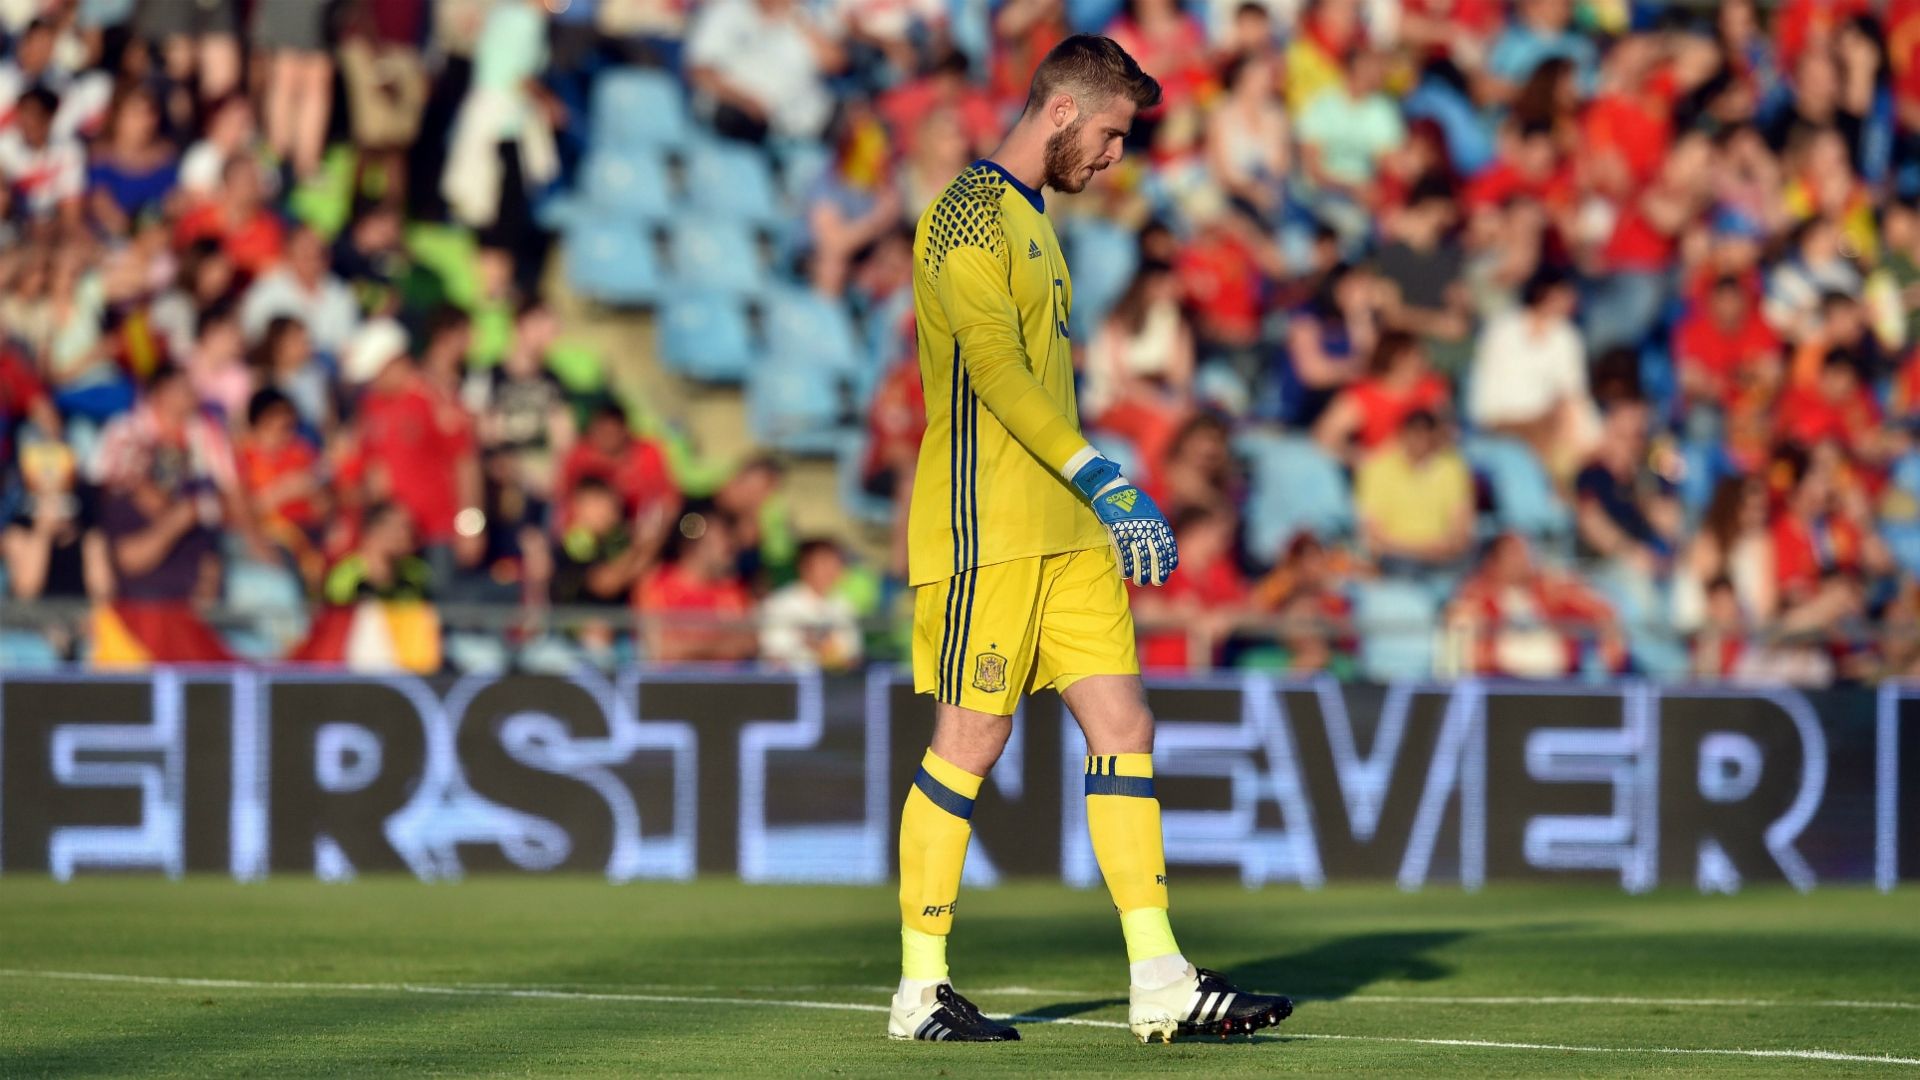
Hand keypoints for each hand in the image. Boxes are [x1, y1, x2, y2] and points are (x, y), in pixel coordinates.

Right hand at [1069, 454, 1178, 585]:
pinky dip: (1125, 566)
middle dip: (1158, 571)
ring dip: (1141, 573)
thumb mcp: (1151, 510)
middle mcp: (1148, 529)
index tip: (1169, 569)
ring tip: (1141, 582)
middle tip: (1158, 582)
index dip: (1169, 559)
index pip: (1168, 545)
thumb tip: (1164, 544)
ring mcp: (1133, 532)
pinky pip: (1123, 555)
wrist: (1113, 491)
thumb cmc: (1132, 501)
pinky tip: (1125, 575)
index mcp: (1158, 523)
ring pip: (1140, 558)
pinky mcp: (1119, 534)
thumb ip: (1157, 526)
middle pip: (1156, 555)